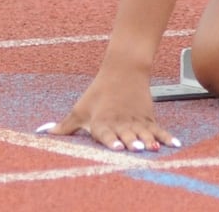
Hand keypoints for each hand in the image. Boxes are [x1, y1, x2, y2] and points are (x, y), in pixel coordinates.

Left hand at [37, 64, 180, 151]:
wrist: (124, 69)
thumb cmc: (99, 91)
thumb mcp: (80, 108)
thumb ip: (65, 126)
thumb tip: (43, 134)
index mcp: (102, 121)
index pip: (107, 132)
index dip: (111, 140)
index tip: (116, 147)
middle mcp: (121, 121)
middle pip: (127, 133)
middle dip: (132, 142)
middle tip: (138, 149)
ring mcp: (136, 119)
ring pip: (144, 132)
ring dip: (149, 141)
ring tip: (153, 149)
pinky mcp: (148, 117)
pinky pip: (159, 129)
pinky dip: (167, 137)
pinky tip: (175, 145)